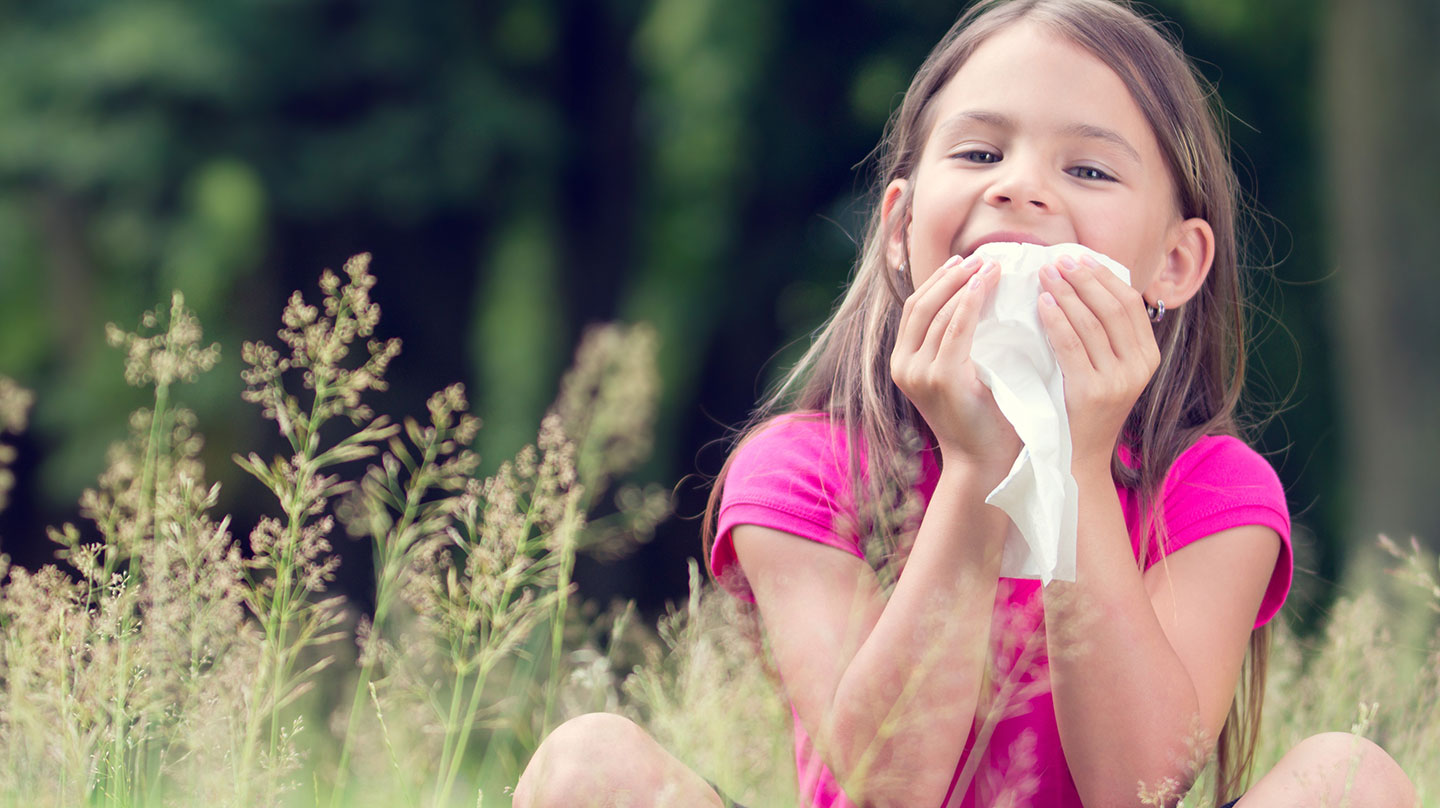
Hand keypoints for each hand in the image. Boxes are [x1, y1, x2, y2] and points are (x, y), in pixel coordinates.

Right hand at [891, 254, 1020, 474]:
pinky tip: (986, 285)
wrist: (986, 461)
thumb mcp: (966, 373)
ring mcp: (918, 373)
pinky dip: (969, 302)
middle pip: (921, 304)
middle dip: (950, 275)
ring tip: (990, 265)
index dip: (939, 280)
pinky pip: (954, 329)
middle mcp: (904, 367)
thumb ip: (961, 342)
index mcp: (904, 363)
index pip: (916, 308)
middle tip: (981, 256)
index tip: (965, 260)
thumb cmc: (985, 418)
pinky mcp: (939, 379)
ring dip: (964, 283)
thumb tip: (978, 295)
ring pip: (937, 313)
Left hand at [1037, 255, 1159, 467]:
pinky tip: (1041, 304)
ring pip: (1091, 322)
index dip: (1103, 275)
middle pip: (1113, 307)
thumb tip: (1085, 284)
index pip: (1130, 303)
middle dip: (1084, 278)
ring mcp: (1118, 381)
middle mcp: (1140, 367)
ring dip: (1066, 292)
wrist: (1078, 460)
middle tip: (1057, 259)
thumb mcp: (1106, 370)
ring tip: (1045, 274)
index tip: (1078, 257)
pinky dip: (1056, 320)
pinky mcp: (1091, 393)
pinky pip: (1071, 346)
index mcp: (1148, 357)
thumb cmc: (1084, 410)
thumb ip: (1105, 336)